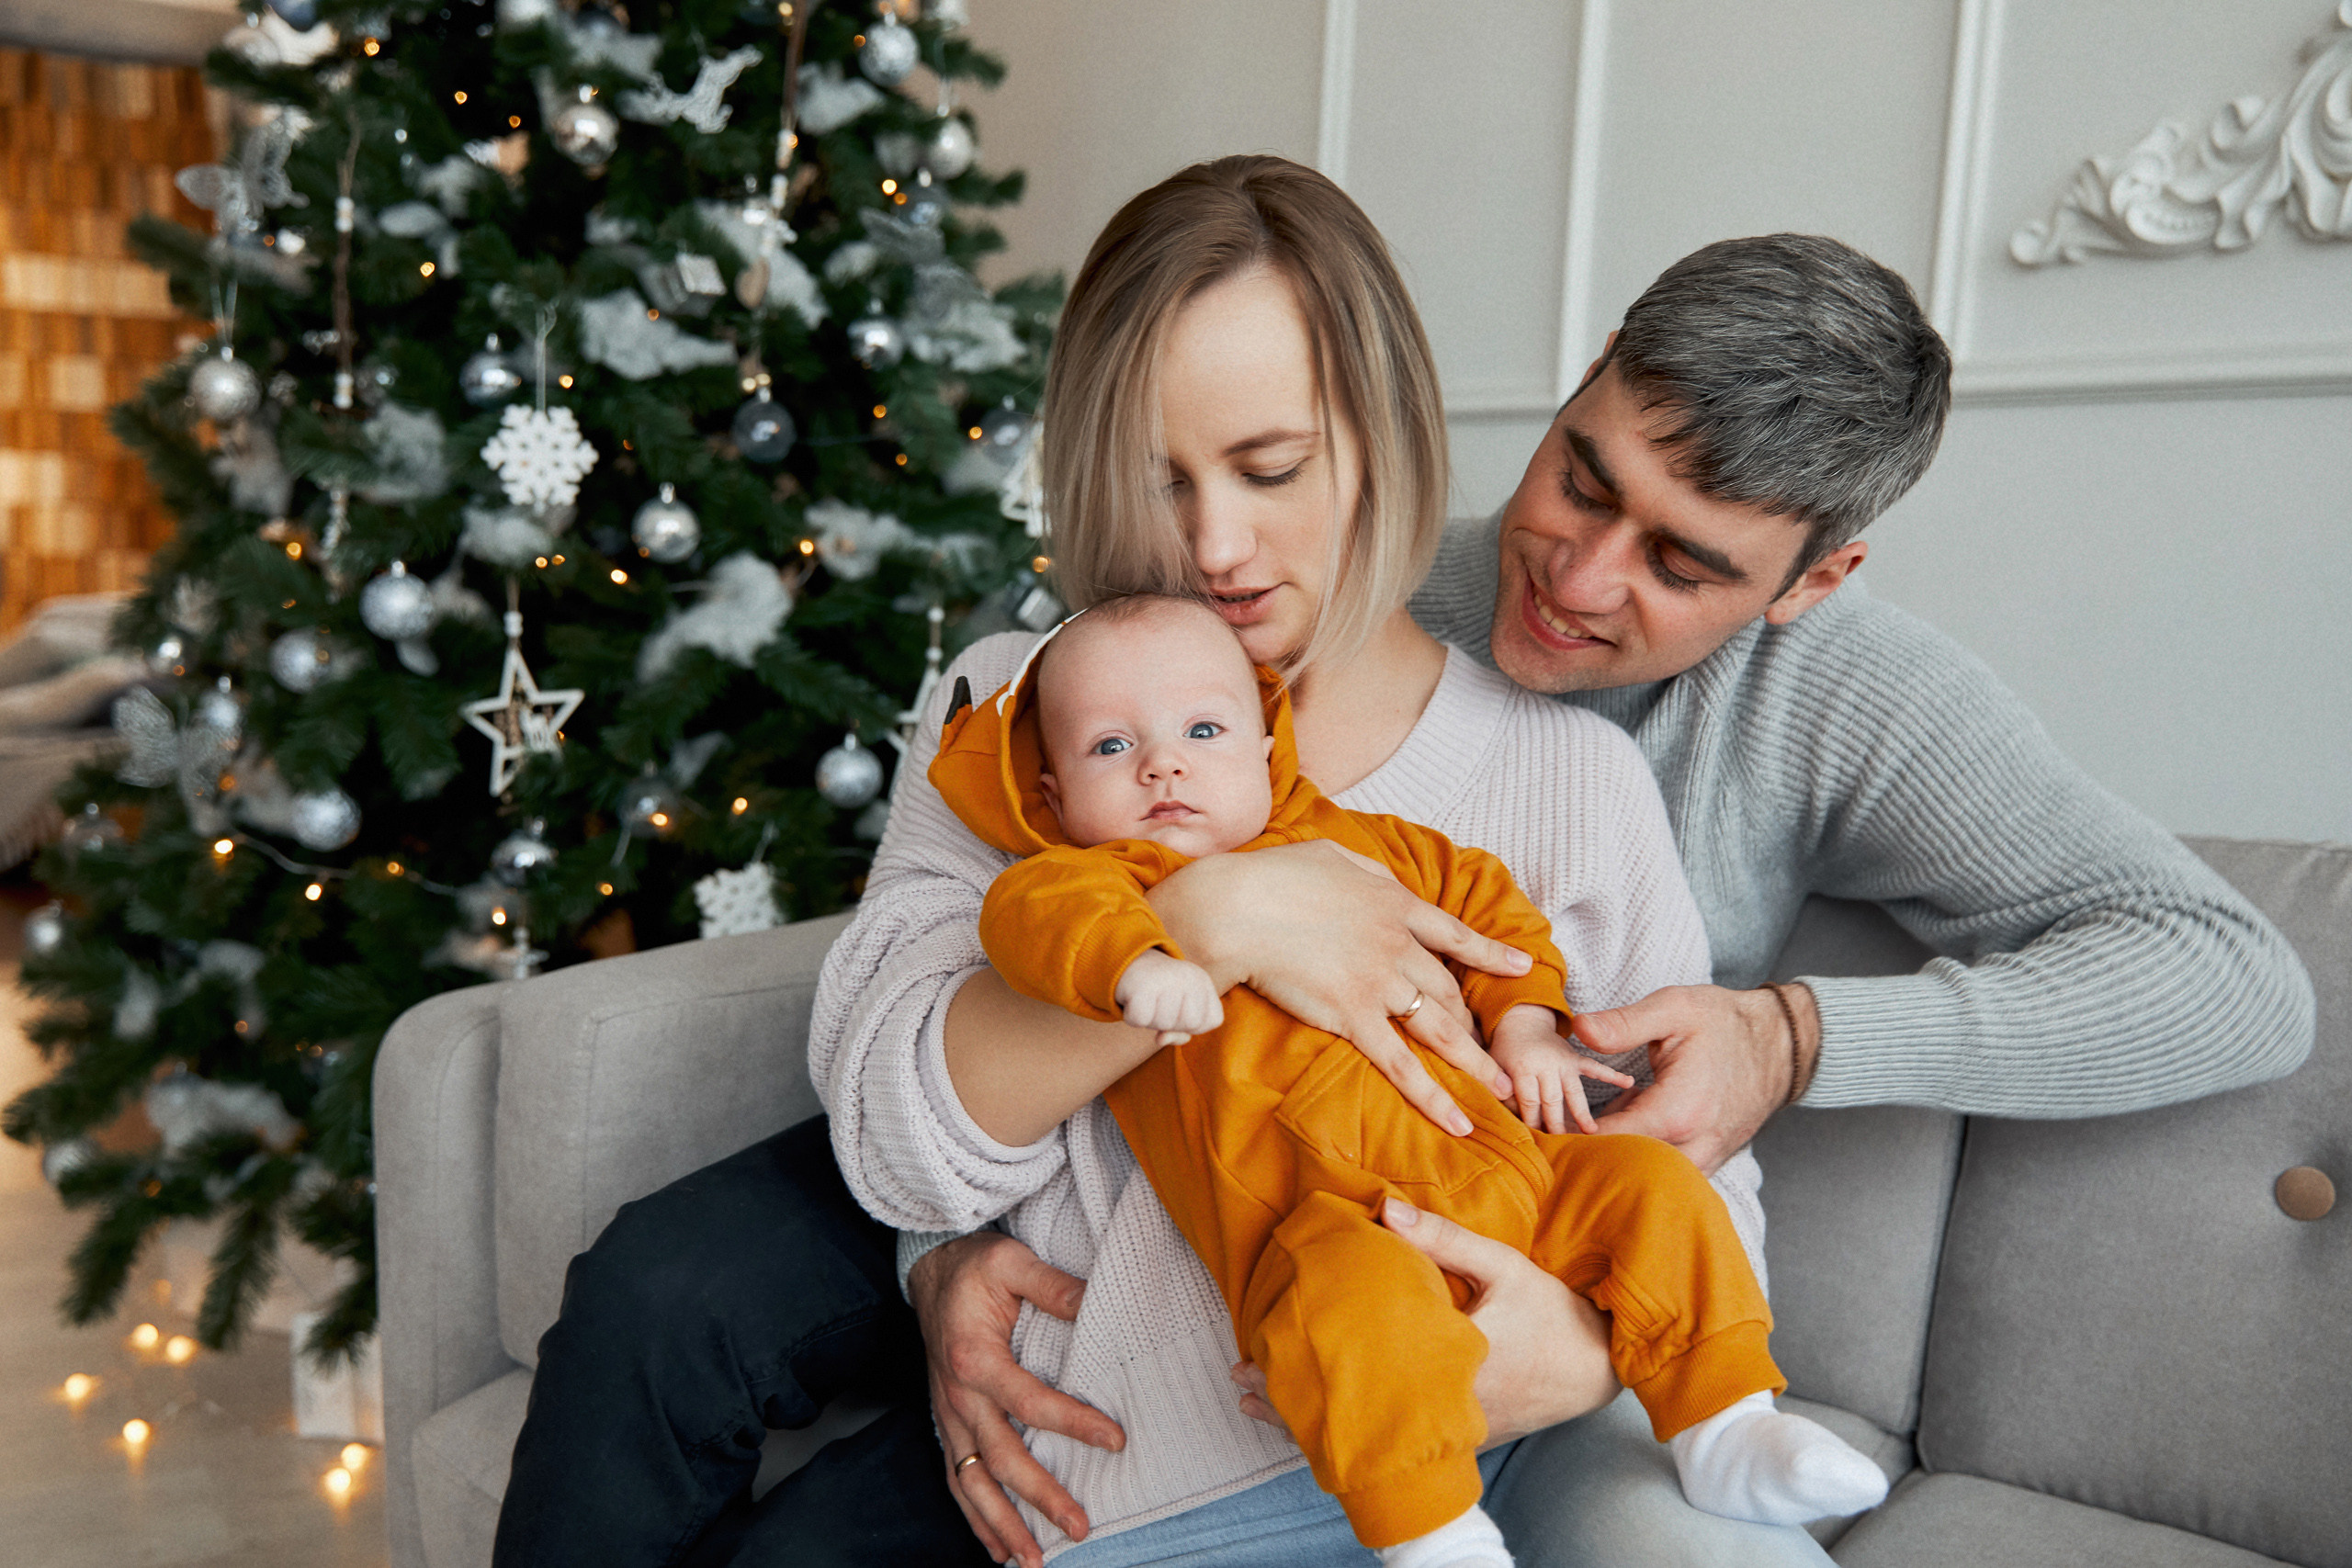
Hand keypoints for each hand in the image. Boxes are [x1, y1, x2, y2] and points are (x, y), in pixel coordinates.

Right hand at [907, 1232, 1125, 1567]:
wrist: (931, 1270)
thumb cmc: (974, 1266)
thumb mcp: (1011, 1260)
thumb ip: (1053, 1286)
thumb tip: (1095, 1304)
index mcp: (974, 1359)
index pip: (1029, 1403)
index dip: (1073, 1423)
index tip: (1115, 1440)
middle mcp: (958, 1397)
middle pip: (1001, 1459)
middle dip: (1040, 1498)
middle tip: (1081, 1525)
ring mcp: (949, 1416)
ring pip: (972, 1482)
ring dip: (1002, 1525)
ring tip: (1035, 1561)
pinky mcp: (948, 1424)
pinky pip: (956, 1479)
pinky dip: (975, 1518)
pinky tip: (998, 1548)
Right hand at [1113, 949, 1223, 1045]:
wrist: (1127, 962)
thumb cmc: (1159, 993)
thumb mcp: (1179, 1010)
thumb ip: (1181, 1032)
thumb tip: (1161, 1039)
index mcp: (1202, 980)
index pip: (1213, 1020)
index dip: (1195, 1024)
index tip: (1180, 1009)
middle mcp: (1188, 976)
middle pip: (1191, 1024)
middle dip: (1173, 1024)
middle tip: (1160, 1005)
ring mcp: (1165, 979)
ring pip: (1164, 1025)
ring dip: (1152, 1020)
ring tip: (1148, 1001)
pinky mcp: (1141, 985)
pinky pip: (1140, 1021)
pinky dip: (1132, 1018)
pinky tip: (1133, 1001)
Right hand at [1148, 840, 1530, 1135]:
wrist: (1238, 909)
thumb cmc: (1273, 877)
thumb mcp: (1332, 855)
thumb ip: (1367, 871)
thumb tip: (1383, 881)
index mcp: (1395, 904)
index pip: (1455, 935)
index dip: (1491, 954)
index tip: (1521, 966)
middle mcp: (1398, 946)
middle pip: (1448, 989)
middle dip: (1471, 1019)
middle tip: (1488, 1044)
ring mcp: (1380, 984)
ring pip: (1440, 1029)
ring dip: (1474, 1062)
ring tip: (1500, 1091)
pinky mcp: (1353, 1017)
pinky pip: (1401, 1064)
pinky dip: (1432, 1096)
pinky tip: (1458, 1121)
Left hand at [1231, 1196, 1619, 1445]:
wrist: (1600, 1367)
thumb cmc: (1553, 1313)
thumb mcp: (1503, 1266)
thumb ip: (1443, 1240)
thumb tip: (1382, 1206)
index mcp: (1451, 1365)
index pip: (1363, 1374)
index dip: (1306, 1370)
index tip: (1257, 1357)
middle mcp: (1446, 1409)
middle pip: (1354, 1413)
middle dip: (1293, 1401)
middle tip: (1241, 1379)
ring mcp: (1452, 1431)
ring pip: (1372, 1433)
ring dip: (1317, 1418)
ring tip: (1259, 1403)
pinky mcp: (1461, 1438)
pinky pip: (1397, 1438)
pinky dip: (1357, 1427)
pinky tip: (1320, 1415)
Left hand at [1488, 1005, 1636, 1133]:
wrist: (1520, 1022)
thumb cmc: (1504, 1050)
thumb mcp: (1493, 1064)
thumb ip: (1498, 1085)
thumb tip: (1502, 1110)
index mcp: (1524, 1067)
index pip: (1530, 1101)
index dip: (1532, 1122)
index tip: (1536, 1142)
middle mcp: (1546, 1063)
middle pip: (1553, 1100)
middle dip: (1556, 1124)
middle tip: (1562, 1145)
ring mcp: (1563, 1060)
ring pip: (1574, 1091)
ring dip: (1582, 1112)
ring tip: (1592, 1132)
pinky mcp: (1575, 1058)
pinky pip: (1594, 1067)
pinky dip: (1611, 1074)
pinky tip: (1628, 1082)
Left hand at [1576, 983, 1816, 1174]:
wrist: (1782, 1044)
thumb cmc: (1726, 1023)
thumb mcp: (1675, 1009)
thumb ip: (1625, 1023)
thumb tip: (1579, 1028)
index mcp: (1679, 1111)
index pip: (1609, 1142)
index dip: (1570, 1137)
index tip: (1541, 1128)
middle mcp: (1695, 1145)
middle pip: (1627, 1172)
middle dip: (1589, 1159)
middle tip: (1554, 1141)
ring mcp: (1706, 1157)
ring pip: (1650, 1181)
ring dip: (1617, 1166)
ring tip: (1582, 1144)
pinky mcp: (1710, 1159)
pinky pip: (1669, 1175)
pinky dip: (1642, 1166)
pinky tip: (1619, 1143)